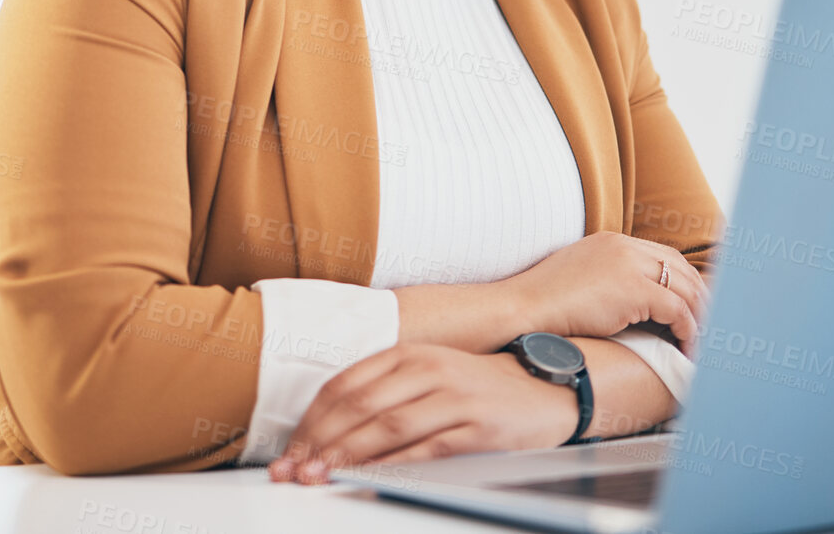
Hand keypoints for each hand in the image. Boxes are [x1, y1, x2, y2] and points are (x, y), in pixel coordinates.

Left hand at [267, 342, 578, 484]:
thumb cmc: (476, 389)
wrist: (544, 390)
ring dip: (348, 455)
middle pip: (359, 406)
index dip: (312, 422)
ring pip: (387, 426)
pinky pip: (427, 449)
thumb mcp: (425, 377)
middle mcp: (427, 368)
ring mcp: (453, 396)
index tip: (290, 453)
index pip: (345, 386)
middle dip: (319, 442)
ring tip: (320, 477)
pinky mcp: (477, 426)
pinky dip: (394, 465)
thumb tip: (328, 435)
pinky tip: (370, 480)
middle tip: (294, 472)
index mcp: (407, 354)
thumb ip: (382, 395)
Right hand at [506, 231, 708, 354]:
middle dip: (700, 298)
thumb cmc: (544, 303)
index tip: (695, 306)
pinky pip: (676, 309)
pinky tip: (684, 345)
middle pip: (681, 269)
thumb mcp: (580, 279)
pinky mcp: (632, 289)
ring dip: (698, 317)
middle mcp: (624, 246)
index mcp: (612, 241)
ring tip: (700, 340)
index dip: (684, 282)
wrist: (523, 308)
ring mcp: (628, 264)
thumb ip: (608, 280)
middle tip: (708, 325)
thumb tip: (633, 304)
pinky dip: (687, 329)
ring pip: (685, 288)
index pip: (664, 256)